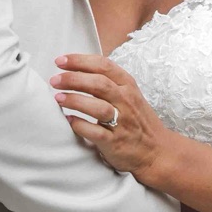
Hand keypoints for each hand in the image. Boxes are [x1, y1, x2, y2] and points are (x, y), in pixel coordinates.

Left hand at [53, 53, 168, 179]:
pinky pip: (96, 132)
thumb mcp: (129, 94)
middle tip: (54, 80)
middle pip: (98, 83)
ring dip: (75, 100)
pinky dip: (81, 125)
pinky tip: (69, 121)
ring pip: (97, 106)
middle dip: (73, 79)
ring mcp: (122, 122)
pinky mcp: (116, 142)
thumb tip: (76, 69)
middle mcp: (126, 101)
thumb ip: (109, 81)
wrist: (157, 151)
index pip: (103, 65)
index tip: (60, 61)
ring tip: (57, 98)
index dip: (79, 61)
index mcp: (128, 86)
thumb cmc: (137, 120)